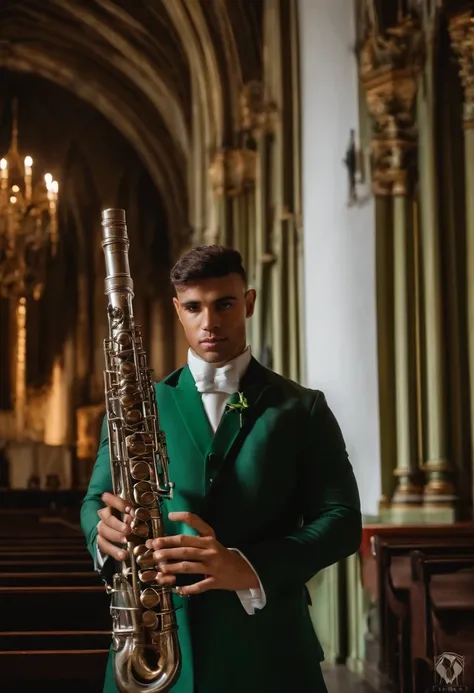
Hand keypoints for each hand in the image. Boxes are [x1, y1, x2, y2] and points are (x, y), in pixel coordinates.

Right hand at [97, 492, 132, 560]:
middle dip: (118, 524)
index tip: (129, 509)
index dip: (119, 504)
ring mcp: (102, 527)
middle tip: (128, 530)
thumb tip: (140, 514)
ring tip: (126, 541)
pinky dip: (114, 551)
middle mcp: (105, 515)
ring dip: (116, 536)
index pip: (112, 500)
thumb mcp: (136, 515)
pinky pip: (104, 545)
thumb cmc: (133, 520)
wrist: (124, 533)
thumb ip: (136, 513)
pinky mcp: (101, 540)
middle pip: (107, 517)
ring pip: (103, 530)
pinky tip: (123, 555)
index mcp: (113, 505)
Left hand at [145, 511, 259, 595]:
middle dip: (168, 548)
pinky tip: (177, 589)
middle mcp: (211, 549)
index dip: (182, 518)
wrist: (245, 571)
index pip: (196, 522)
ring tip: (160, 567)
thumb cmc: (222, 556)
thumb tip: (170, 543)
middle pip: (186, 547)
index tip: (169, 516)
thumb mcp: (212, 543)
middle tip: (154, 549)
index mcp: (210, 538)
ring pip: (189, 566)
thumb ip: (194, 542)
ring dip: (173, 567)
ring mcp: (213, 566)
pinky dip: (187, 588)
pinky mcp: (216, 581)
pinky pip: (199, 585)